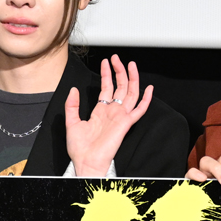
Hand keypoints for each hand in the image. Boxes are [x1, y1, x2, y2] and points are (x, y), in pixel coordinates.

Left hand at [66, 55, 153, 177]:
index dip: (107, 74)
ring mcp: (120, 117)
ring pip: (130, 93)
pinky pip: (139, 110)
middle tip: (117, 59)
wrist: (85, 161)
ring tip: (130, 65)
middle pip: (120, 87)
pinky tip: (149, 89)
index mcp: (101, 111)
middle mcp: (112, 112)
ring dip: (131, 78)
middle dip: (119, 71)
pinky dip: (146, 99)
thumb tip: (73, 90)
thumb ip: (72, 105)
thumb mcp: (71, 122)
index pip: (107, 87)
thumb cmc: (79, 148)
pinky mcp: (126, 124)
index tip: (106, 62)